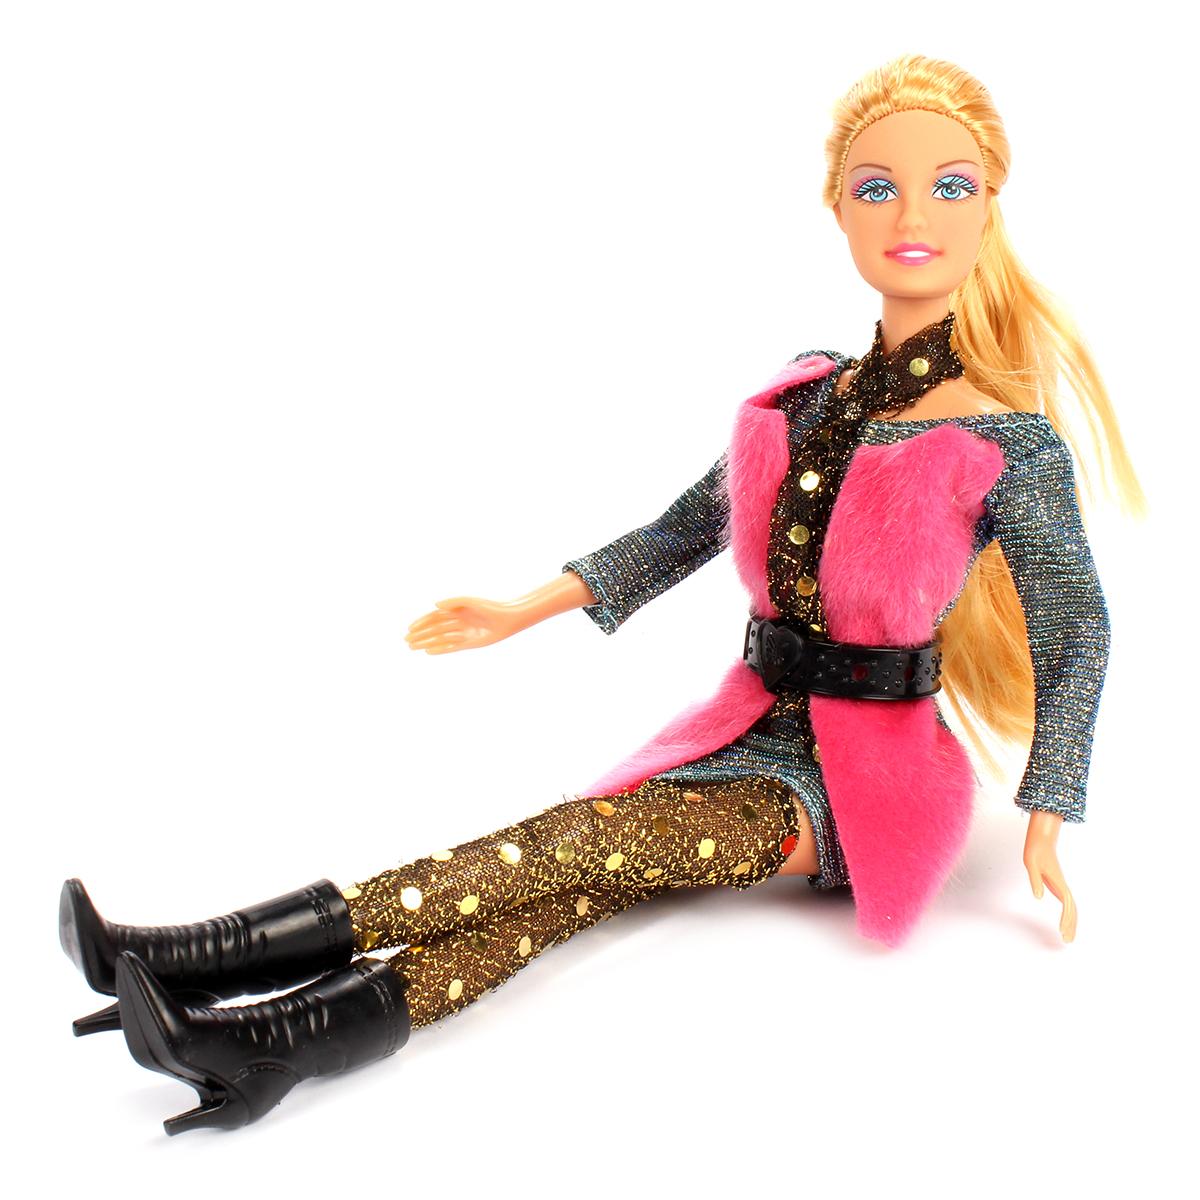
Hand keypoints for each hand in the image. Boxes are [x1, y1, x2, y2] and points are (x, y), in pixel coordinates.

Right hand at [405, 596, 523, 654]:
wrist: (507, 620)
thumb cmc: (489, 608)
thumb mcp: (469, 602)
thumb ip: (452, 602)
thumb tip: (435, 604)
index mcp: (456, 611)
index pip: (434, 617)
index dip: (421, 622)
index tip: (410, 628)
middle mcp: (457, 622)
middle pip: (434, 629)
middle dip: (420, 635)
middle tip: (407, 641)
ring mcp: (462, 633)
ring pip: (440, 639)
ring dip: (426, 643)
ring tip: (413, 647)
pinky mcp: (469, 643)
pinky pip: (451, 648)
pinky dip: (440, 650)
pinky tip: (428, 652)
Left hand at [1023, 810, 1076, 942]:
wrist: (1041, 841)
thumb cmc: (1035, 852)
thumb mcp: (1031, 864)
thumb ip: (1035, 880)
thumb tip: (1038, 897)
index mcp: (1058, 882)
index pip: (1067, 903)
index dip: (1066, 917)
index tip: (1062, 929)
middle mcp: (1062, 886)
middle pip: (1072, 908)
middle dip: (1071, 924)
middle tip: (1067, 940)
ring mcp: (1061, 887)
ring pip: (1071, 907)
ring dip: (1071, 922)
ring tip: (1067, 937)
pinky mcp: (1058, 886)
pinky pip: (1066, 904)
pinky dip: (1068, 915)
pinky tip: (1064, 924)